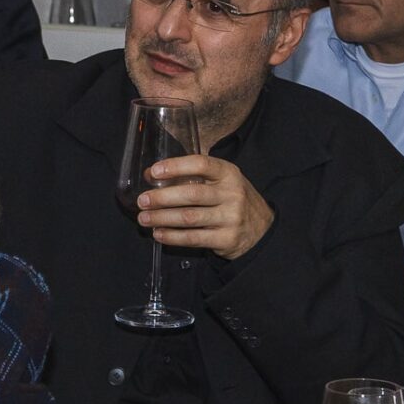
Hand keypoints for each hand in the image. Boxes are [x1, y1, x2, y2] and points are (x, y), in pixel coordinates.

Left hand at [137, 155, 273, 259]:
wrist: (261, 230)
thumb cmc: (232, 201)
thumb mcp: (220, 182)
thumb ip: (190, 177)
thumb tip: (150, 175)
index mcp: (229, 173)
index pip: (201, 164)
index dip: (176, 166)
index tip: (154, 172)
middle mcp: (232, 193)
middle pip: (191, 194)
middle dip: (162, 198)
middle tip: (142, 201)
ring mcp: (231, 218)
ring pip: (189, 218)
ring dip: (162, 218)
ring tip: (144, 218)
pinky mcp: (226, 239)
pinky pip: (193, 238)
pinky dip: (172, 237)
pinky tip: (159, 234)